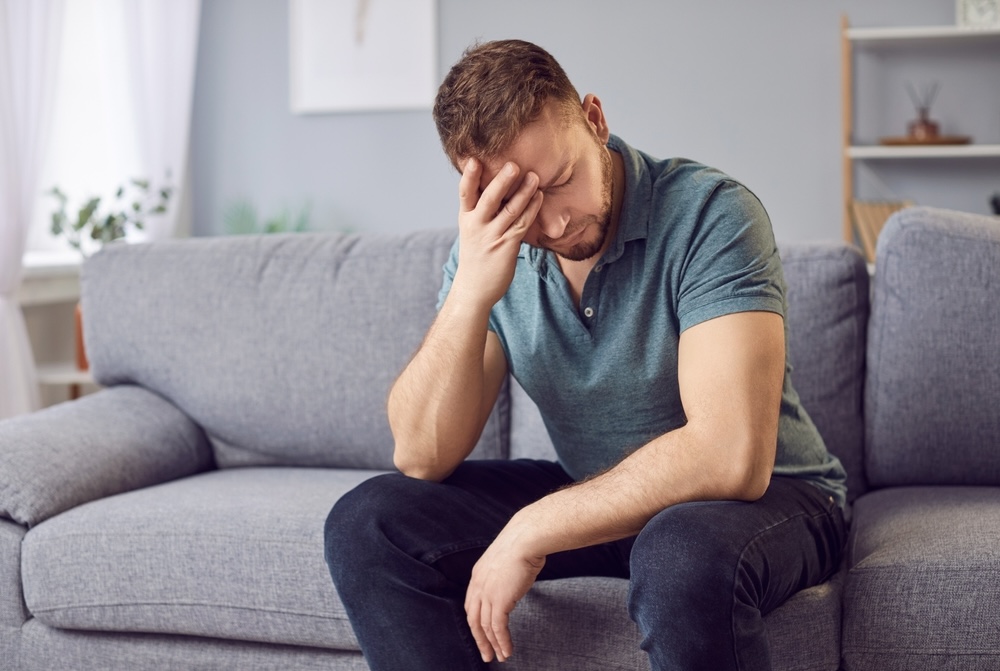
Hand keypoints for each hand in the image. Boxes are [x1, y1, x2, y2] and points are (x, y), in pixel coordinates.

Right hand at [452, 158, 543, 309]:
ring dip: (523, 192)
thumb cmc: (475, 256)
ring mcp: (492, 236)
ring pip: (510, 210)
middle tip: (513, 164)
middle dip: (501, 181)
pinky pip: (522, 224)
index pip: (465, 193)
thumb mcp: (471, 230)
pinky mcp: (507, 246)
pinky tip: (539, 197)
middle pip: (489, 198)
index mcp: (466, 218)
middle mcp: (477, 225)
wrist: (474, 289)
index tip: (473, 158)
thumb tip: (495, 185)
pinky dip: (532, 208)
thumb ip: (480, 209)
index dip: (469, 176)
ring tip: (534, 176)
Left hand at [465, 532, 545, 662]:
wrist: (526, 538)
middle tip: (486, 655)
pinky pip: (498, 627)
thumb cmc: (523, 544)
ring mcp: (487, 593)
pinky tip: (508, 650)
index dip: (476, 622)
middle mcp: (478, 585)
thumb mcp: (508, 559)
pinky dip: (502, 641)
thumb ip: (505, 573)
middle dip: (480, 639)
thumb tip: (513, 579)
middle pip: (473, 619)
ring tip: (501, 657)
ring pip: (485, 627)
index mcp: (478, 574)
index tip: (482, 634)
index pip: (471, 605)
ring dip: (493, 645)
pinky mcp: (499, 600)